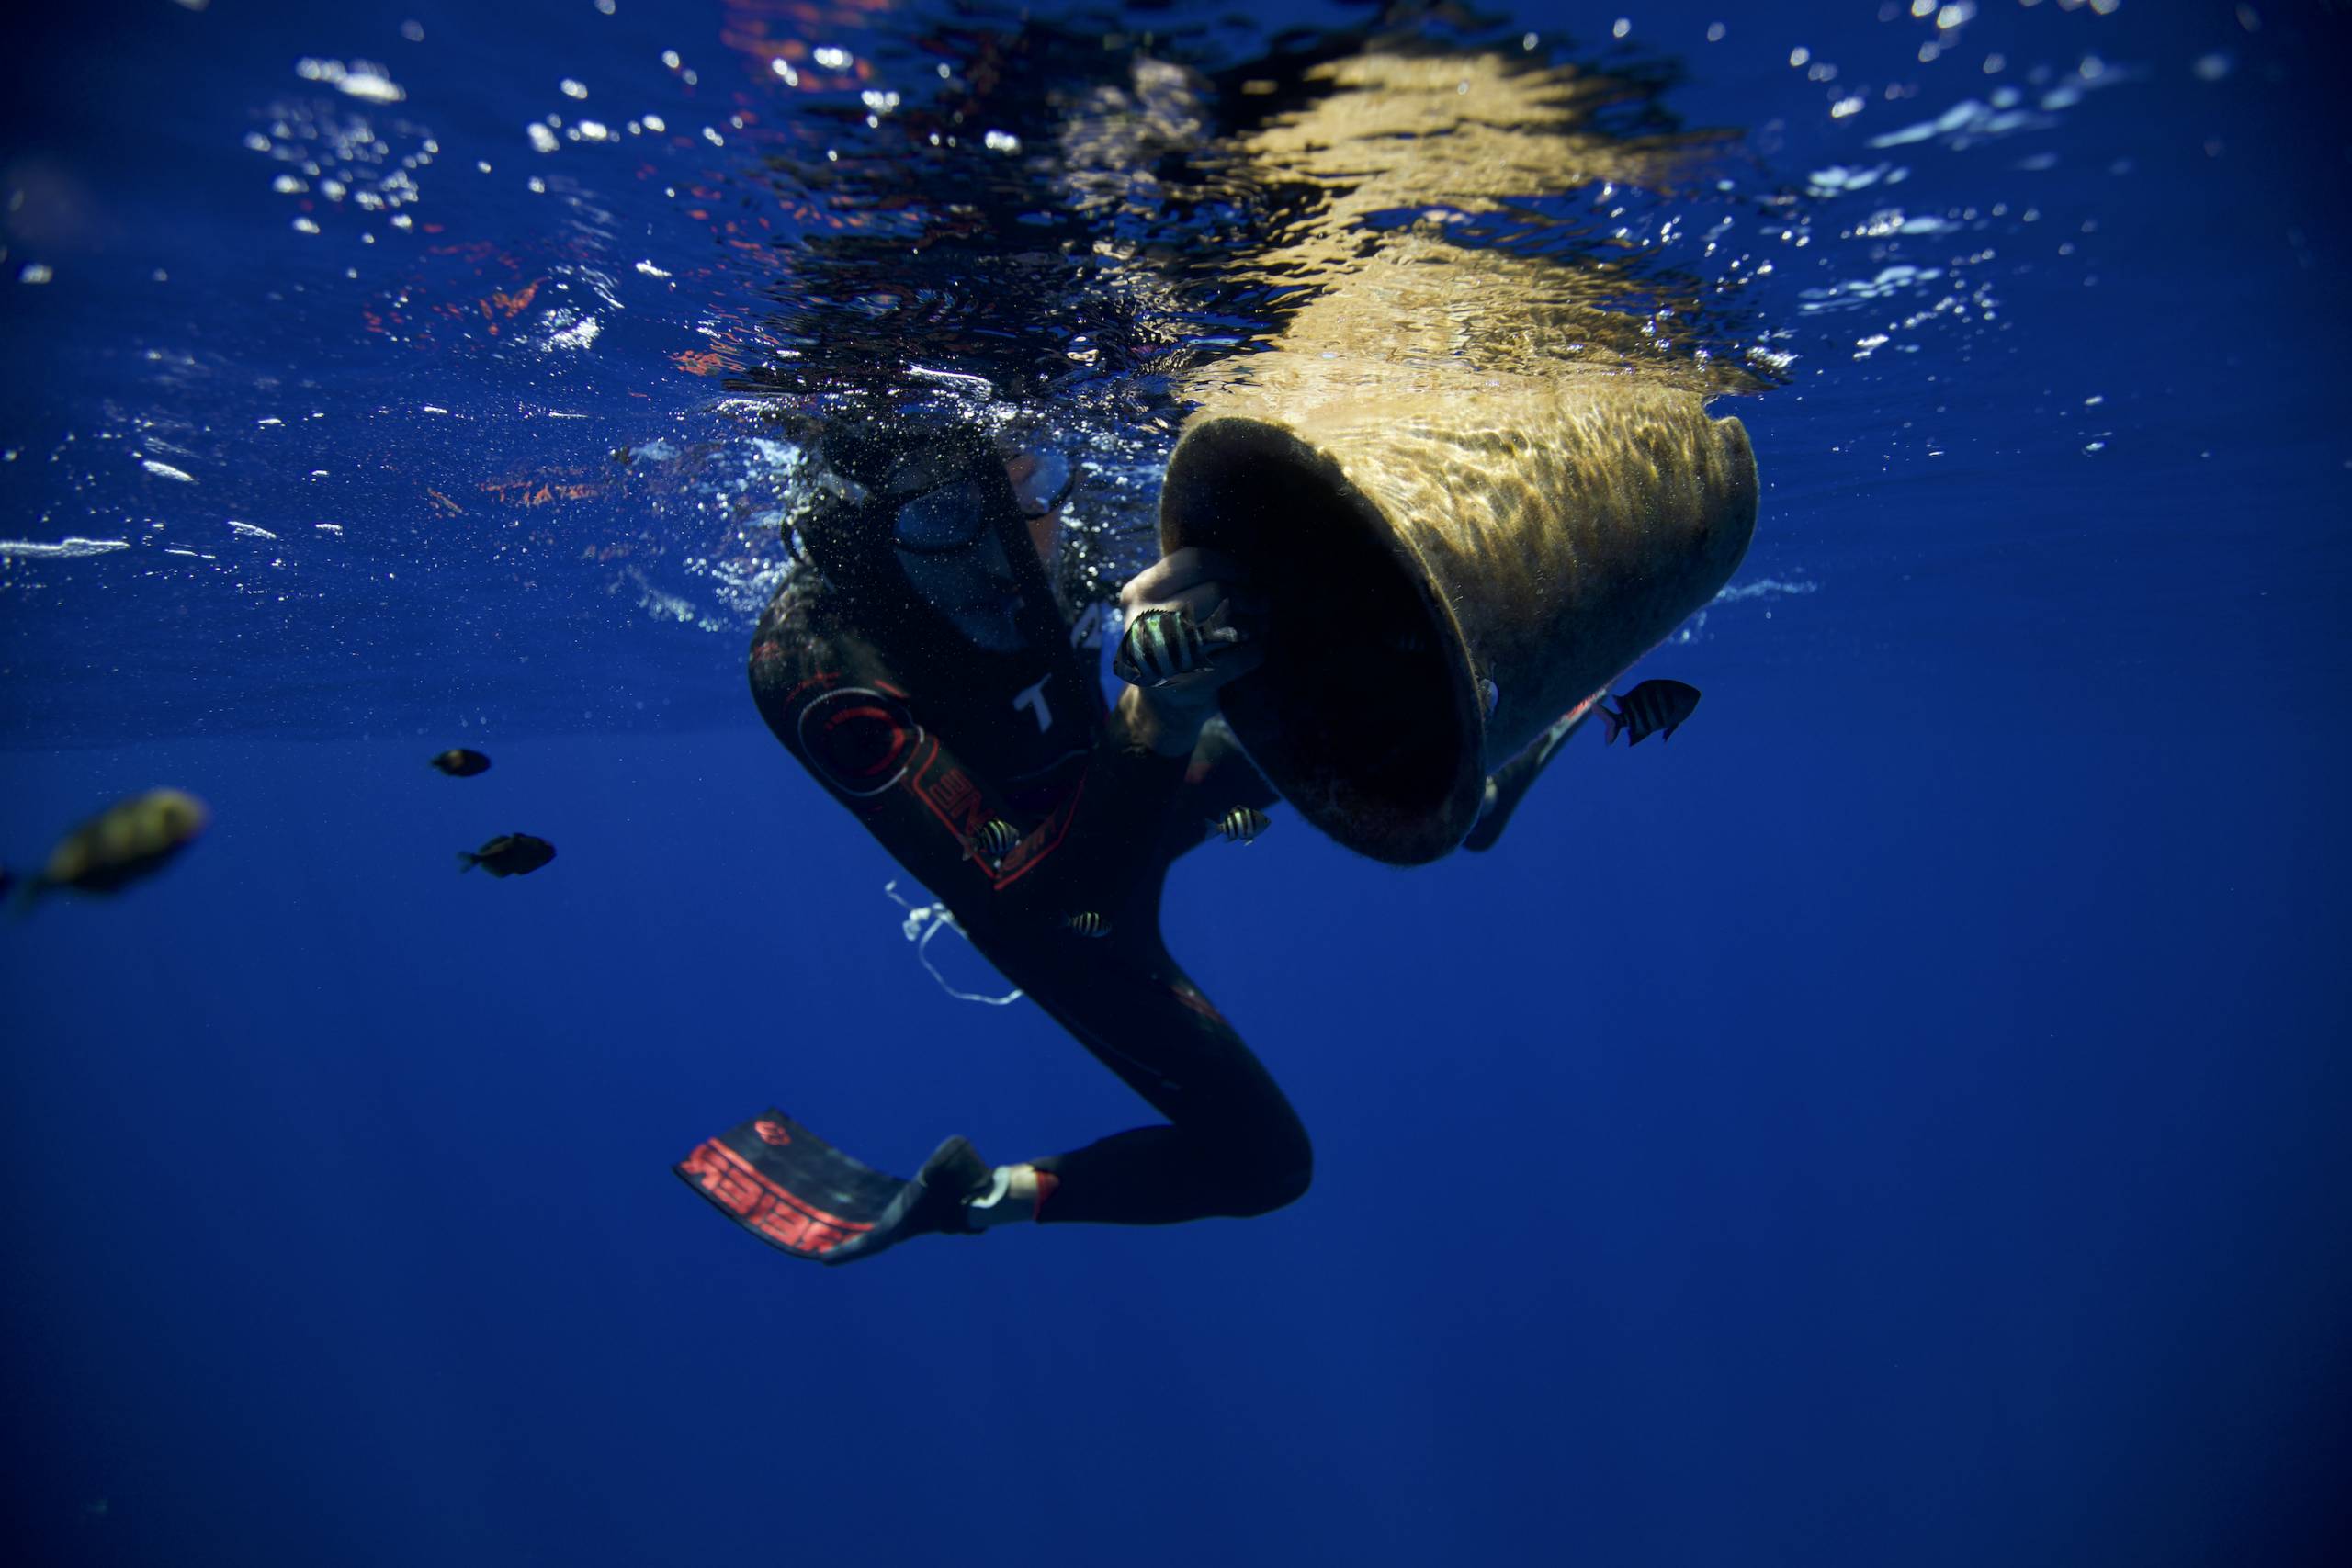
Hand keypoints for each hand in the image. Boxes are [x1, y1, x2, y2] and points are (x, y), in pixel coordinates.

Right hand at [1114, 547, 1264, 754]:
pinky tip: (1257, 648)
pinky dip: (1256, 651)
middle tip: (1263, 603)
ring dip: (1257, 623)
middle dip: (1249, 596)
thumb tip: (1248, 565)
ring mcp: (1164, 655)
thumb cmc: (1170, 643)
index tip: (1246, 576)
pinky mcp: (1187, 683)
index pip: (1194, 561)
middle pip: (1216, 590)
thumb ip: (1187, 581)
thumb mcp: (1162, 605)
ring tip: (1262, 624)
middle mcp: (1144, 621)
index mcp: (1138, 593)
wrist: (1158, 706)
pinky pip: (1240, 657)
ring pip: (1229, 623)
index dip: (1230, 565)